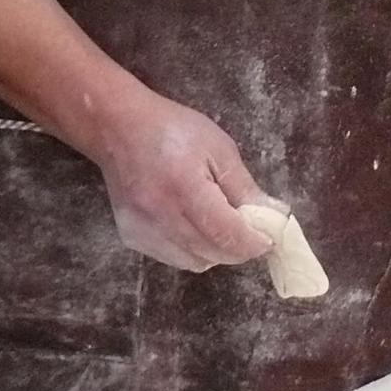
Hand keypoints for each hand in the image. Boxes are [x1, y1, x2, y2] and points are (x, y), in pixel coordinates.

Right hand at [92, 84, 277, 272]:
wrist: (117, 128)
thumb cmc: (172, 129)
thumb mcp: (218, 147)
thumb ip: (243, 186)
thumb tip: (272, 216)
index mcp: (185, 188)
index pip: (227, 234)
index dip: (253, 243)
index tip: (269, 239)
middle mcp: (161, 216)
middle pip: (212, 254)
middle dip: (238, 249)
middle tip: (250, 231)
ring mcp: (142, 231)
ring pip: (194, 262)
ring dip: (215, 252)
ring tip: (220, 225)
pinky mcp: (131, 238)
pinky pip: (173, 258)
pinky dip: (192, 250)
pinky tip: (193, 225)